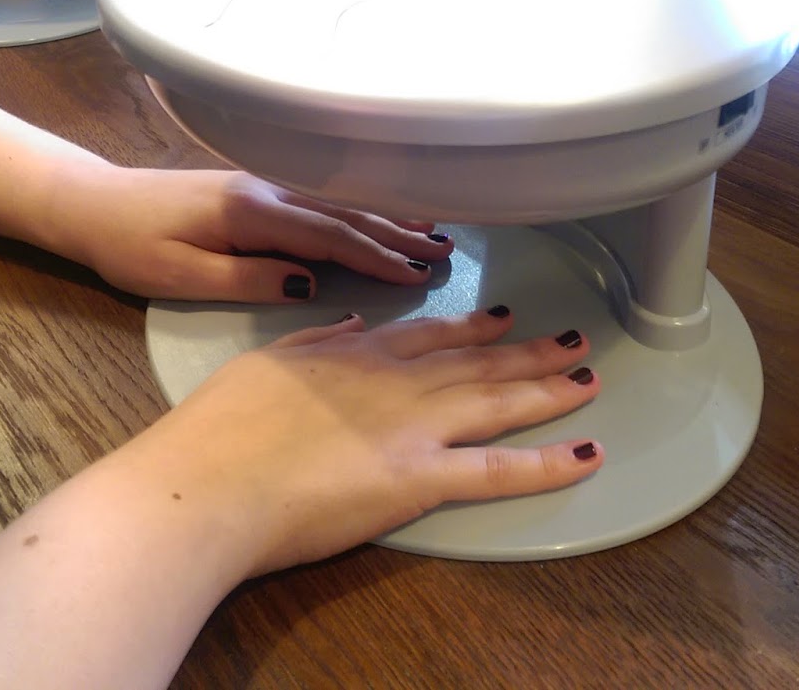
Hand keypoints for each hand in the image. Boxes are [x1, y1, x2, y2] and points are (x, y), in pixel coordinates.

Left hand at [50, 168, 453, 301]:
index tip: (418, 276)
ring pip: (337, 204)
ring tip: (434, 232)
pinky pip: (320, 200)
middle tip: (446, 256)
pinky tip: (380, 213)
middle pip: (343, 215)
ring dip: (386, 219)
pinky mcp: (255, 191)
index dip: (376, 257)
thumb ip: (247, 279)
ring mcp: (262, 186)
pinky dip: (358, 209)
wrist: (90, 203)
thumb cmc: (128, 245)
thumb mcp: (180, 277)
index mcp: (250, 215)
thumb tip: (310, 284)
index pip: (328, 238)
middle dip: (397, 236)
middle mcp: (265, 192)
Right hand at [123, 306, 604, 575]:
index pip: (428, 333)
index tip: (503, 317)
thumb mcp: (265, 362)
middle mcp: (395, 380)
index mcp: (354, 351)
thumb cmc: (218, 430)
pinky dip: (548, 462)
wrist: (207, 481)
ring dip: (549, 388)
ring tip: (590, 377)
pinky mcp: (420, 477)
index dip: (472, 325)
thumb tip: (351, 321)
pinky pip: (498, 470)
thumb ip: (315, 340)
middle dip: (529, 351)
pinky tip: (587, 453)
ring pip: (498, 401)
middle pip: (477, 361)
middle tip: (573, 341)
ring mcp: (413, 426)